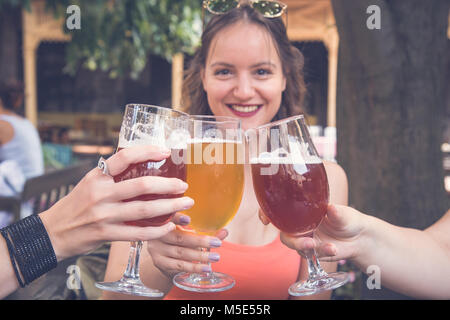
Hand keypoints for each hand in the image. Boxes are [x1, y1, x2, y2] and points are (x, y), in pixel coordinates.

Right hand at [39, 145, 193, 260]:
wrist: (53, 232)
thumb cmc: (76, 205)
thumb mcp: (89, 183)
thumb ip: (111, 175)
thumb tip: (139, 163)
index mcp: (97, 176)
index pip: (124, 157)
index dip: (147, 151)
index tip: (165, 151)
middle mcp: (100, 193)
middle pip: (141, 186)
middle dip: (168, 186)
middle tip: (184, 186)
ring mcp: (103, 215)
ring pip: (144, 210)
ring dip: (169, 207)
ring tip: (185, 203)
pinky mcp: (106, 234)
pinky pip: (138, 233)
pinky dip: (156, 230)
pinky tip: (169, 226)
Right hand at [147, 215, 227, 278]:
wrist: (162, 256)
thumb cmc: (179, 239)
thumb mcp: (188, 231)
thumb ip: (205, 231)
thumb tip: (225, 232)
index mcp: (164, 221)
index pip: (170, 217)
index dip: (178, 218)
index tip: (189, 220)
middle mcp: (158, 234)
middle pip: (179, 238)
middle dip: (200, 241)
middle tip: (217, 243)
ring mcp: (157, 249)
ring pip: (181, 253)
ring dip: (200, 256)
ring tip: (215, 257)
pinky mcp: (160, 263)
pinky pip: (179, 265)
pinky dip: (193, 267)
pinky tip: (205, 268)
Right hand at [260, 205, 367, 261]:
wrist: (360, 238)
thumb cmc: (348, 219)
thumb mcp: (344, 213)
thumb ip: (336, 212)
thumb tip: (331, 208)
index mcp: (301, 210)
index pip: (278, 210)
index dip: (266, 213)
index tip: (265, 219)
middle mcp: (299, 225)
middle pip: (284, 233)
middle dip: (292, 239)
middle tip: (308, 242)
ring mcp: (305, 239)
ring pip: (295, 246)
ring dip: (305, 247)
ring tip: (321, 247)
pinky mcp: (313, 252)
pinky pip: (311, 255)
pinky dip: (322, 252)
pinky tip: (333, 249)